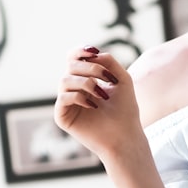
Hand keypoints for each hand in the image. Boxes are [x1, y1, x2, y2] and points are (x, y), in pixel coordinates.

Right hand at [54, 46, 141, 161]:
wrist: (125, 136)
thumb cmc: (125, 110)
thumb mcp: (122, 79)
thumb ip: (109, 61)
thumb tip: (91, 54)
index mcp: (85, 79)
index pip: (74, 59)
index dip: (80, 51)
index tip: (94, 51)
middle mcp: (73, 89)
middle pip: (70, 66)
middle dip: (91, 68)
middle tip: (108, 78)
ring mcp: (67, 103)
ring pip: (65, 80)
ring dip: (87, 83)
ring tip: (103, 94)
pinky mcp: (62, 117)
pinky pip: (63, 98)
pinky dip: (79, 97)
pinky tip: (93, 105)